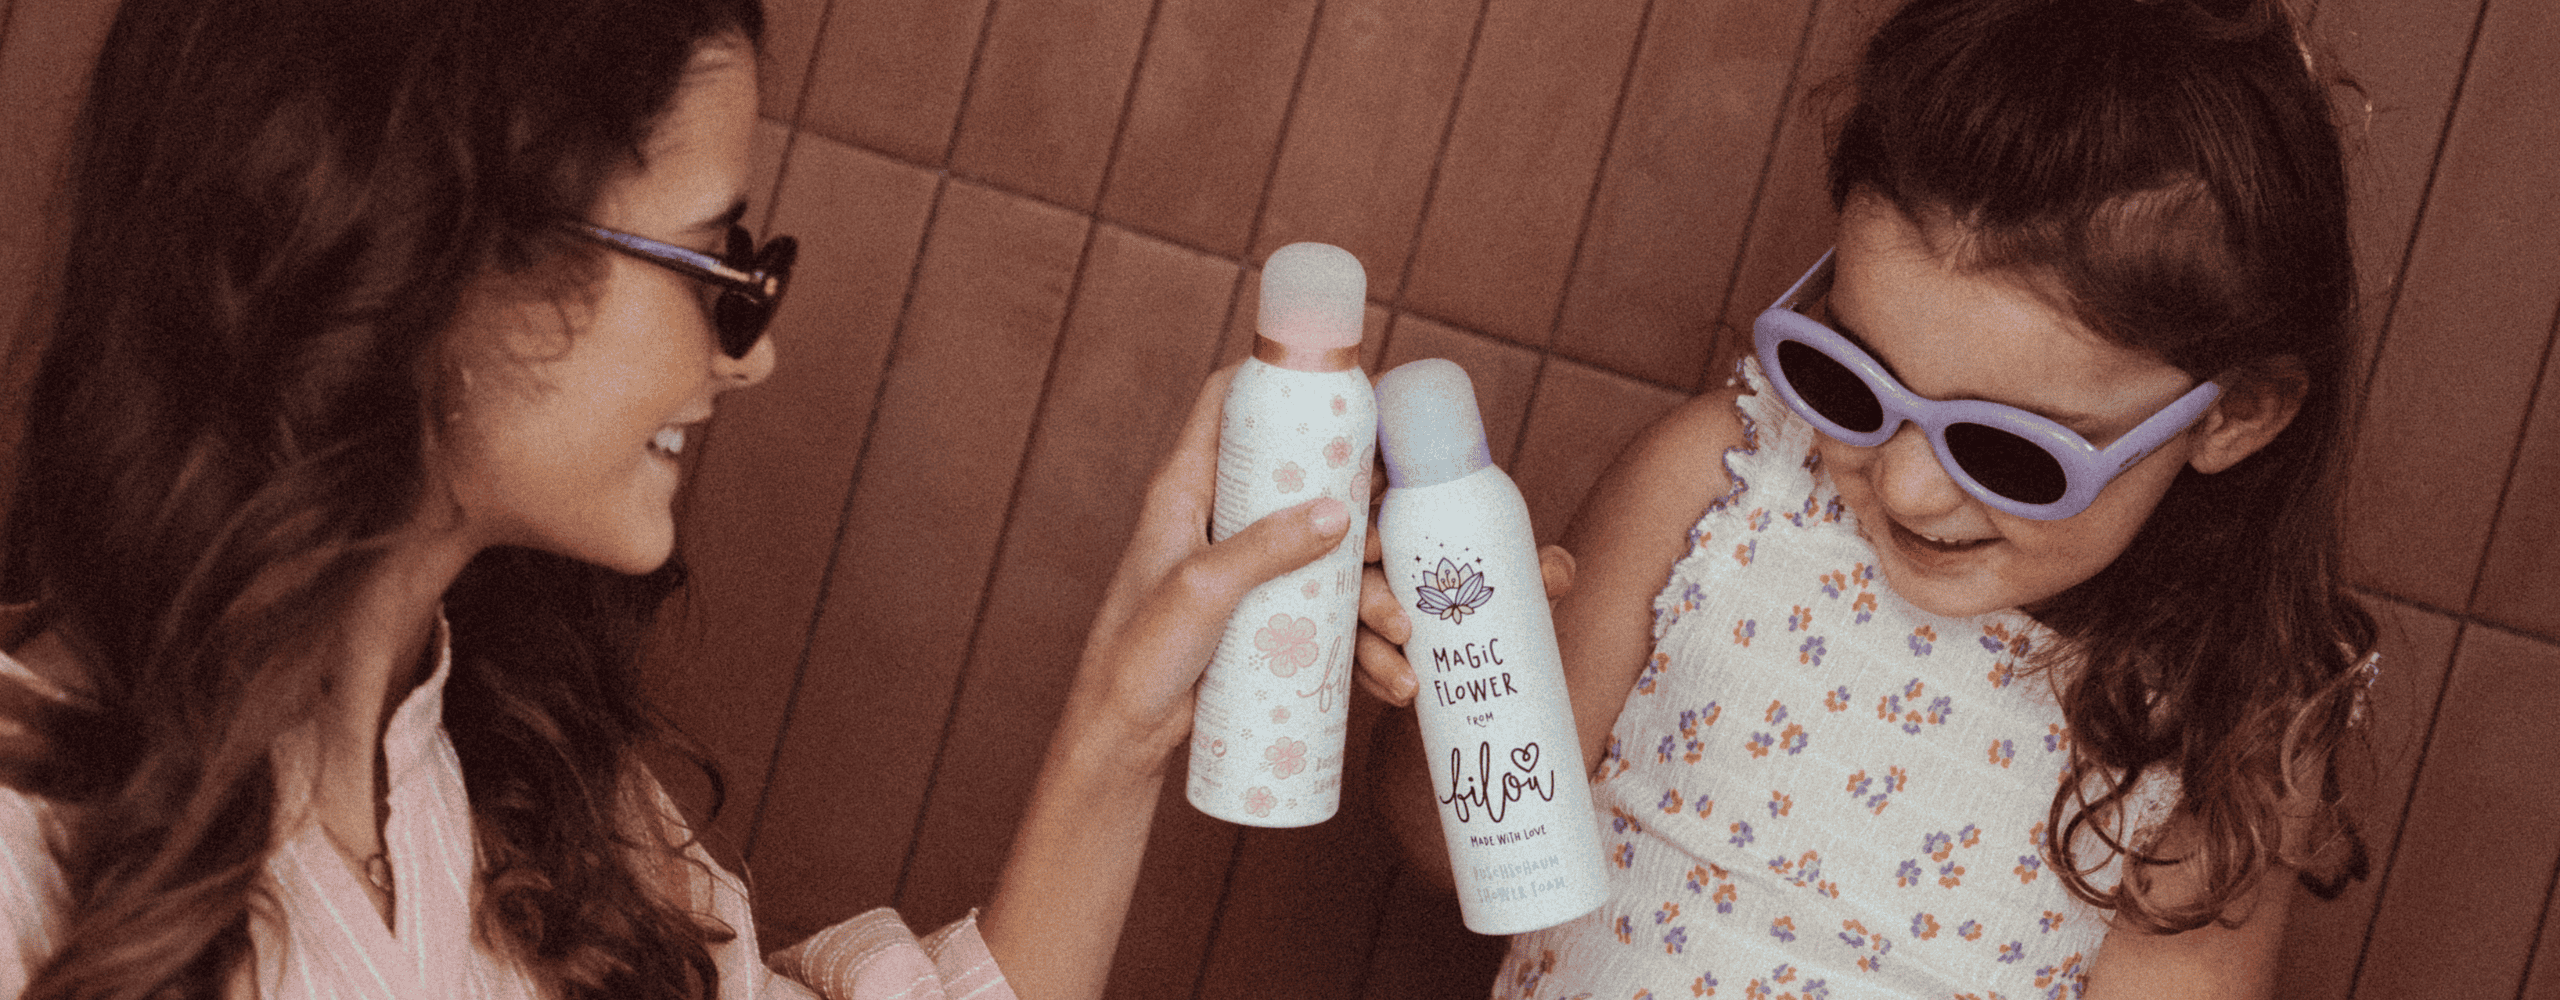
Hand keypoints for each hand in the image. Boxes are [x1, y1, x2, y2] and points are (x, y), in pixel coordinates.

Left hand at [982, 365, 1352, 999]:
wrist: (1121, 740)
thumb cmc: (1136, 656)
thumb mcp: (1201, 590)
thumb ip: (1265, 548)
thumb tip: (1342, 511)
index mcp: (1187, 490)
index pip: (1228, 405)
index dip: (1282, 381)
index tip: (1344, 385)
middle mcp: (1220, 520)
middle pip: (1306, 484)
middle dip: (1366, 517)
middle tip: (1395, 548)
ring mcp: (1247, 571)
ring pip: (1331, 562)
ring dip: (1376, 597)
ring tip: (1399, 638)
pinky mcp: (1265, 620)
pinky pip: (1327, 619)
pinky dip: (1362, 646)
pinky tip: (1389, 678)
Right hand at [1351, 514, 1577, 707]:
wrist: (1498, 658)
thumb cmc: (1499, 602)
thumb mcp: (1519, 586)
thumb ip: (1542, 573)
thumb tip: (1553, 571)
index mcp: (1403, 543)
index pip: (1370, 529)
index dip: (1360, 535)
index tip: (1374, 548)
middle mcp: (1378, 578)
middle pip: (1355, 583)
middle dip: (1373, 605)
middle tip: (1404, 631)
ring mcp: (1368, 620)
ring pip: (1355, 634)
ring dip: (1376, 661)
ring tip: (1411, 688)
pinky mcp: (1370, 657)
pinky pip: (1362, 672)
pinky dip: (1379, 685)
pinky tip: (1403, 698)